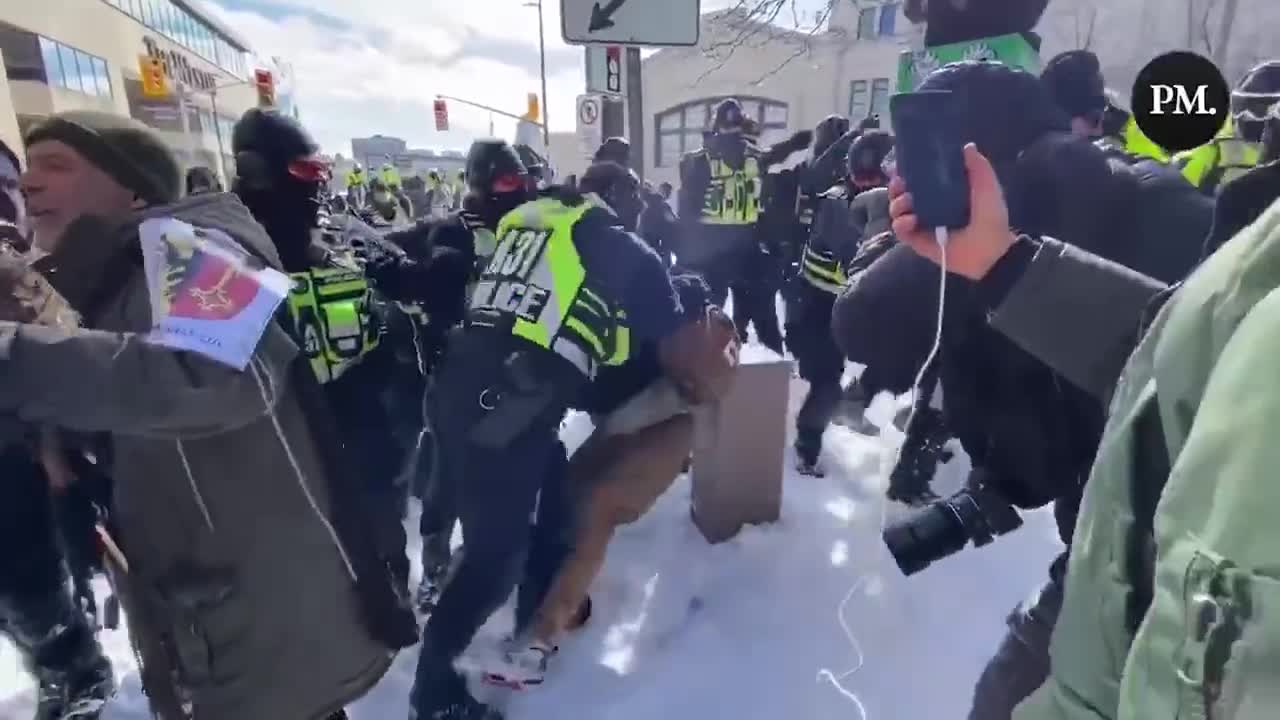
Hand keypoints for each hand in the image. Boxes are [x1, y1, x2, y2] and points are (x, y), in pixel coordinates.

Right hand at [888, 144, 1016, 280]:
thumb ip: (978, 166)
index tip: (903, 165)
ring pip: (897, 210)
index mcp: (942, 191)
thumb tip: (966, 146)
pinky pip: (900, 231)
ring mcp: (921, 224)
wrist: (991, 250)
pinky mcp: (917, 241)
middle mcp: (928, 206)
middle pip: (901, 193)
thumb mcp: (987, 187)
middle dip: (896, 186)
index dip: (908, 171)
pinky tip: (911, 220)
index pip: (918, 178)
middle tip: (900, 183)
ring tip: (907, 202)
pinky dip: (901, 223)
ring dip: (897, 203)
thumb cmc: (990, 217)